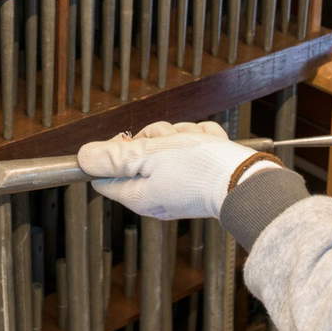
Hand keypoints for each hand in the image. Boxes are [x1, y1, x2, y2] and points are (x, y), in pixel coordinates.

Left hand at [75, 120, 280, 219]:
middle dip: (154, 138)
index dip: (113, 153)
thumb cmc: (200, 169)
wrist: (249, 180)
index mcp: (139, 196)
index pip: (105, 176)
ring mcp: (180, 185)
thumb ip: (114, 157)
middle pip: (138, 154)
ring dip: (180, 135)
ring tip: (196, 144)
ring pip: (166, 145)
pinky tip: (210, 146)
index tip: (130, 142)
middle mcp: (157, 193)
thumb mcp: (149, 156)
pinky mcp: (201, 174)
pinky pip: (191, 146)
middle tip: (170, 142)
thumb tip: (83, 158)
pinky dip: (201, 140)